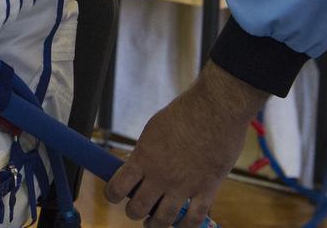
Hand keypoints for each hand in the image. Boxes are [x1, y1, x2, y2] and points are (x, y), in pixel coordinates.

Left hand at [104, 63, 265, 225]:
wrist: (215, 109)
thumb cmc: (184, 113)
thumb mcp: (153, 130)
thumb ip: (145, 152)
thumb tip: (136, 165)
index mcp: (143, 158)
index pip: (117, 187)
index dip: (112, 195)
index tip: (113, 195)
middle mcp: (160, 176)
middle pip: (138, 208)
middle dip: (134, 211)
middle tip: (136, 209)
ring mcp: (183, 186)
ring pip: (163, 219)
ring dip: (155, 224)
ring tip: (153, 223)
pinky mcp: (206, 190)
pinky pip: (193, 219)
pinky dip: (185, 226)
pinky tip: (181, 225)